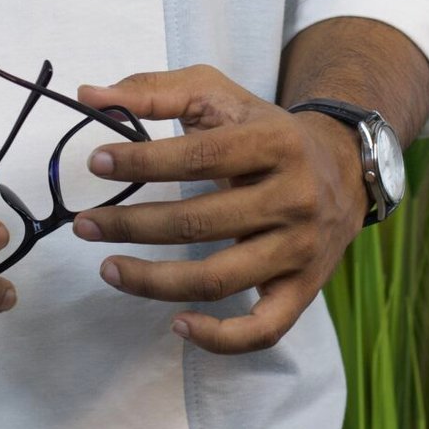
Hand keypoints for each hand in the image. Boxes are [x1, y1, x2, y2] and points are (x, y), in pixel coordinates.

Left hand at [71, 66, 367, 354]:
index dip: (142, 162)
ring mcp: (300, 249)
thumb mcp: (217, 94)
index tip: (96, 163)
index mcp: (274, 143)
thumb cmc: (264, 128)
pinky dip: (220, 338)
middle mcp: (293, 198)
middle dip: (132, 225)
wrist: (344, 166)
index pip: (199, 157)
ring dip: (155, 281)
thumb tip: (89, 96)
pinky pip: (263, 329)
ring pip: (220, 279)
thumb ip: (153, 91)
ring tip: (109, 269)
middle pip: (200, 222)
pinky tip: (177, 324)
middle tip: (84, 225)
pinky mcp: (304, 289)